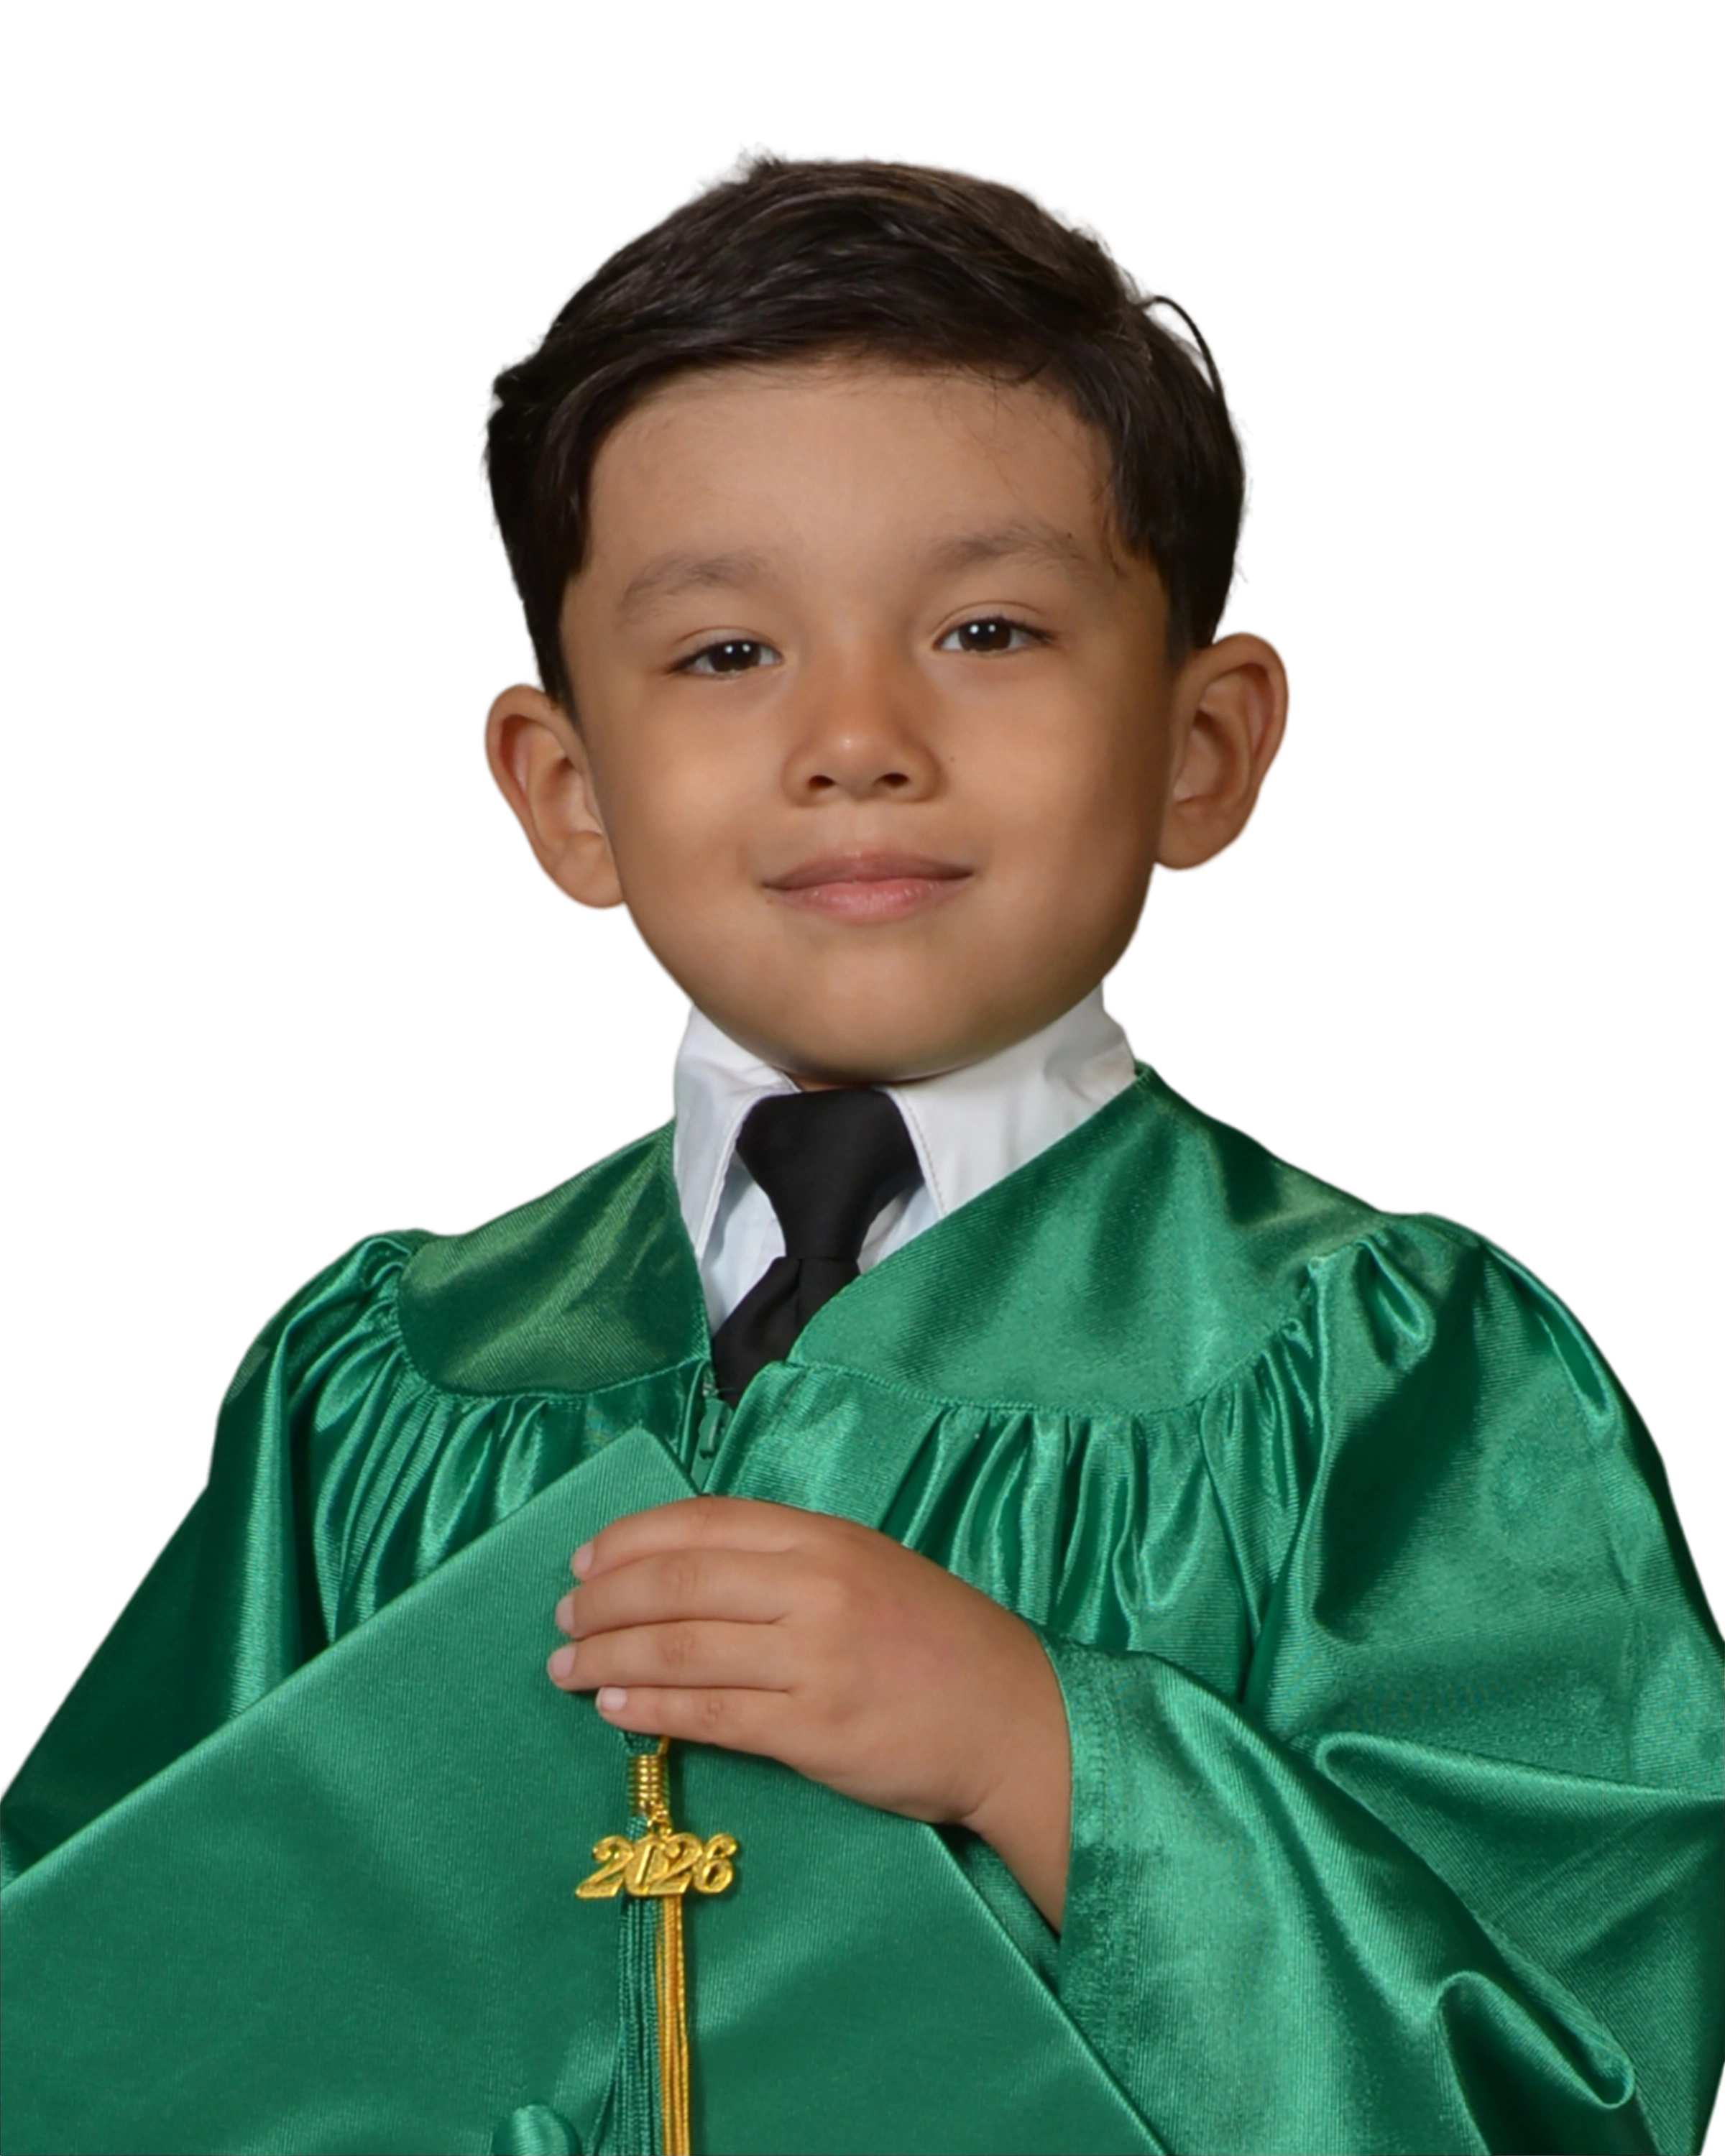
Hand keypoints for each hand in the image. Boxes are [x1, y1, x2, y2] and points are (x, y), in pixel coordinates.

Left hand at [548, 1495, 1070, 1926]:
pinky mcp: (814, 1731)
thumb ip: (790, 1564)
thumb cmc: (940, 1644)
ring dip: (608, 1656)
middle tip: (560, 1617)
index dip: (630, 1539)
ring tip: (566, 1667)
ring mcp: (815, 1659)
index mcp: (826, 1538)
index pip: (704, 1521)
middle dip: (602, 1599)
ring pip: (681, 1648)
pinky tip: (614, 1708)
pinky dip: (651, 1708)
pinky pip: (710, 1714)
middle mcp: (815, 1588)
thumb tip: (687, 1572)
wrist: (1015, 1720)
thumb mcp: (871, 1569)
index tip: (582, 1558)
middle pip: (678, 1582)